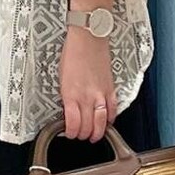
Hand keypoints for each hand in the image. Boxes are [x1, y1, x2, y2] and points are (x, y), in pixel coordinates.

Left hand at [58, 27, 117, 141]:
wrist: (89, 38)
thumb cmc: (73, 53)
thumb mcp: (61, 78)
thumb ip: (66, 97)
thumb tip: (68, 110)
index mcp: (71, 95)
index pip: (73, 125)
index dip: (70, 134)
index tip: (68, 134)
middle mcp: (87, 97)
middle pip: (87, 127)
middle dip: (83, 135)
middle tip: (80, 136)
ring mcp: (100, 94)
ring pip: (102, 123)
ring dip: (98, 132)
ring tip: (94, 135)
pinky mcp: (110, 89)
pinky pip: (113, 110)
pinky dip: (110, 119)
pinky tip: (107, 122)